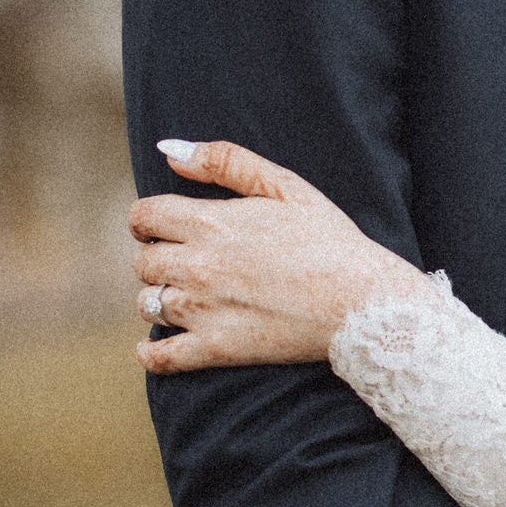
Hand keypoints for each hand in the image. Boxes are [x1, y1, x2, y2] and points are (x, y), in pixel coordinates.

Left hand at [129, 139, 435, 372]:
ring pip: (147, 304)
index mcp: (212, 222)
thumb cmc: (331, 240)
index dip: (147, 219)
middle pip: (143, 261)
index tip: (161, 226)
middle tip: (181, 261)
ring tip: (185, 296)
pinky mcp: (217, 349)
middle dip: (156, 257)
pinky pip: (161, 357)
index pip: (144, 216)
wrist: (362, 302)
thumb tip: (170, 149)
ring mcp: (205, 310)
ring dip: (159, 298)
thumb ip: (226, 162)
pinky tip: (157, 345)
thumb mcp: (286, 186)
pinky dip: (151, 352)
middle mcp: (199, 265)